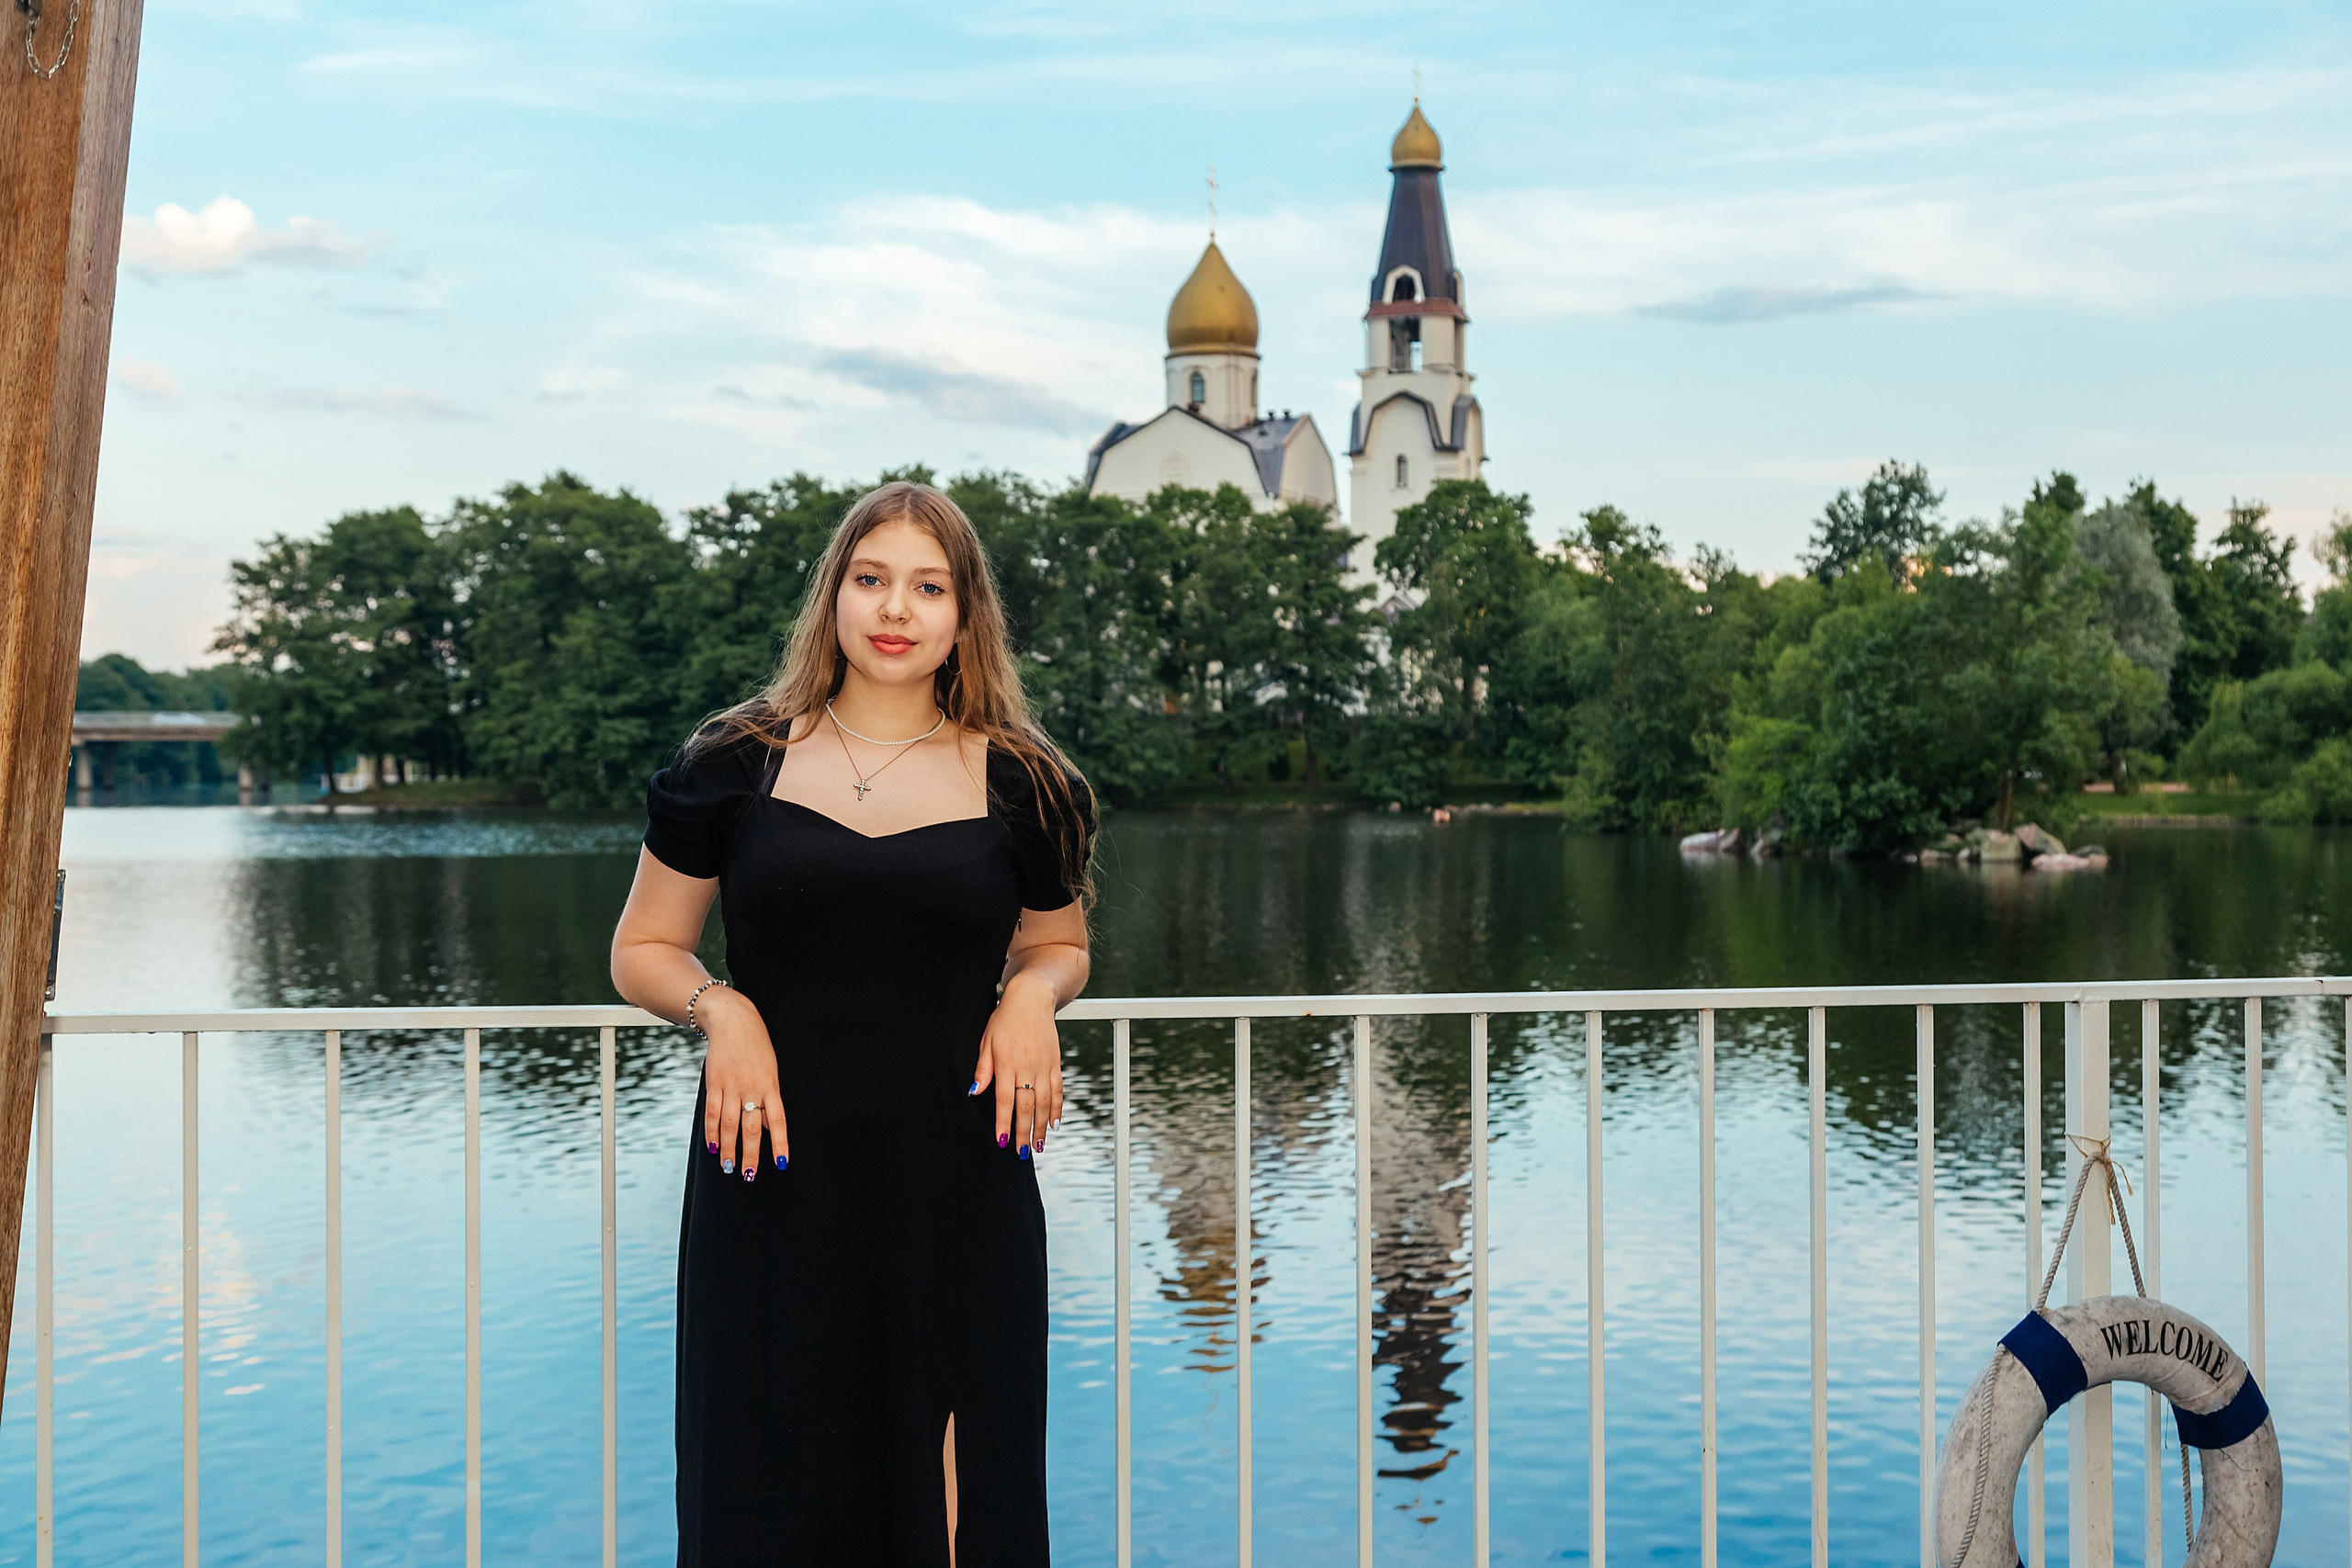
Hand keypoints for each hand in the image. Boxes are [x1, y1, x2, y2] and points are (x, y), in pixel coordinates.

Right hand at [698, 987, 786, 1180]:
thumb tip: (769, 1127)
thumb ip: (769, 1099)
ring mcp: (731, 1086)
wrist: (732, 1020)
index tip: (781, 1164)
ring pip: (728, 1124)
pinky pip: (712, 1112)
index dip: (780, 1143)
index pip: (778, 1120)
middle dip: (750, 1153)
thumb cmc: (756, 1047)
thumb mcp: (770, 1070)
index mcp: (771, 1085)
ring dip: (728, 1148)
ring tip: (728, 1167)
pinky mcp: (714, 1083)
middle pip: (750, 1127)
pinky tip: (712, 1146)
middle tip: (748, 1175)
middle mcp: (751, 1088)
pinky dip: (711, 1132)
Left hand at [973, 974, 1062, 1158]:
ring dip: (1041, 1126)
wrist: (1032, 998)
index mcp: (1006, 1063)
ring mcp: (1044, 1066)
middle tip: (1021, 1153)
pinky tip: (1053, 1124)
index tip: (1002, 1141)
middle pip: (1026, 1106)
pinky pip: (1058, 1091)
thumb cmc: (1004, 1020)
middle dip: (1023, 1132)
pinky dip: (1057, 1109)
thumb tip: (974, 1092)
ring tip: (1038, 1146)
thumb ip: (983, 1069)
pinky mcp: (1055, 1063)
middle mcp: (1027, 1067)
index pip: (1005, 1099)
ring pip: (1044, 1102)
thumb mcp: (987, 1040)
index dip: (1004, 1122)